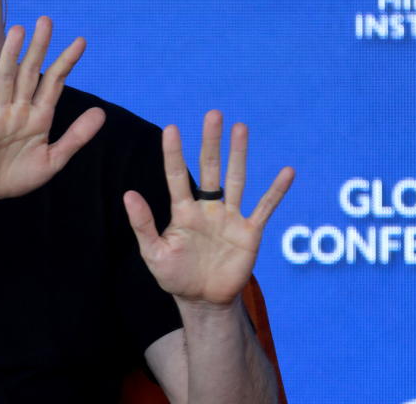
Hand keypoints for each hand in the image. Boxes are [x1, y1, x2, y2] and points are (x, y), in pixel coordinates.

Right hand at [0, 16, 105, 205]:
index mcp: (39, 117)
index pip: (54, 83)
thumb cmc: (16, 176)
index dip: (66, 62)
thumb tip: (101, 112)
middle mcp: (18, 110)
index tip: (81, 41)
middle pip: (30, 73)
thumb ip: (76, 136)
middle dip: (38, 48)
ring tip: (17, 31)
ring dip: (10, 56)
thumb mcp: (53, 159)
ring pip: (5, 81)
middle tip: (46, 20)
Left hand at [123, 110, 293, 305]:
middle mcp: (207, 208)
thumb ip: (143, 224)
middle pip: (209, 168)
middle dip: (211, 142)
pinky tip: (287, 171)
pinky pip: (265, 208)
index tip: (171, 128)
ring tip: (240, 127)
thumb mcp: (154, 253)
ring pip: (236, 179)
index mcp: (183, 211)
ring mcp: (229, 218)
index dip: (174, 153)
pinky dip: (276, 191)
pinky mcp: (249, 233)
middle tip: (213, 114)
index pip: (176, 176)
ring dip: (239, 154)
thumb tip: (128, 194)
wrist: (203, 301)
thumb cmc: (175, 276)